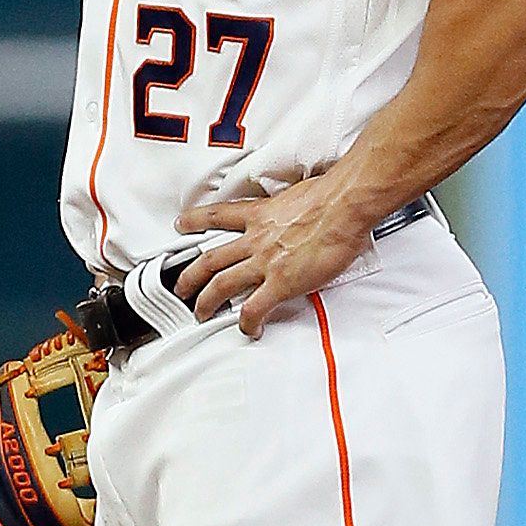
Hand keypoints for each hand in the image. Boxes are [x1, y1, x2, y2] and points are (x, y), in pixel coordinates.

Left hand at [176, 169, 377, 337]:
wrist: (344, 204)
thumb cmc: (331, 195)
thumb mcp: (297, 195)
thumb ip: (288, 208)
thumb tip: (297, 212)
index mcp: (259, 214)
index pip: (218, 216)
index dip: (196, 221)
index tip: (183, 224)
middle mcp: (256, 238)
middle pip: (210, 259)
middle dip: (190, 275)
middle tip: (181, 286)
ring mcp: (265, 262)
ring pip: (221, 285)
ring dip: (206, 301)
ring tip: (200, 312)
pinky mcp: (281, 282)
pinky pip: (255, 308)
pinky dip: (248, 322)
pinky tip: (248, 329)